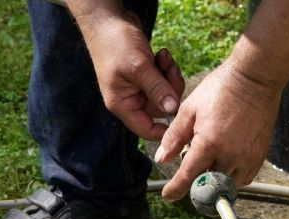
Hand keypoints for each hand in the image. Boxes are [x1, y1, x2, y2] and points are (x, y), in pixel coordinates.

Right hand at [79, 10, 183, 139]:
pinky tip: (162, 54)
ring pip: (164, 93)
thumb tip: (173, 110)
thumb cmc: (115, 42)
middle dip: (170, 90)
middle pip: (160, 109)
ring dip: (170, 76)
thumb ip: (157, 89)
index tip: (181, 117)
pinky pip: (163, 80)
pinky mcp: (145, 75)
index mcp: (123, 104)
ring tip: (165, 57)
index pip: (146, 130)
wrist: (107, 18)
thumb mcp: (139, 67)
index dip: (165, 130)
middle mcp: (130, 99)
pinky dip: (166, 68)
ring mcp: (138, 87)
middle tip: (171, 69)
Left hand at [154, 62, 281, 200]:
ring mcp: (247, 157)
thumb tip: (162, 158)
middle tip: (189, 176)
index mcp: (209, 143)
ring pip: (227, 185)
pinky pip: (244, 179)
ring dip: (215, 182)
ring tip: (209, 166)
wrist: (254, 79)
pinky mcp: (259, 156)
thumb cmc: (220, 89)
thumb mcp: (190, 109)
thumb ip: (174, 136)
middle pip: (208, 184)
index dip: (176, 189)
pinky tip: (225, 166)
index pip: (188, 176)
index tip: (168, 196)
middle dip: (196, 184)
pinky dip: (232, 178)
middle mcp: (230, 155)